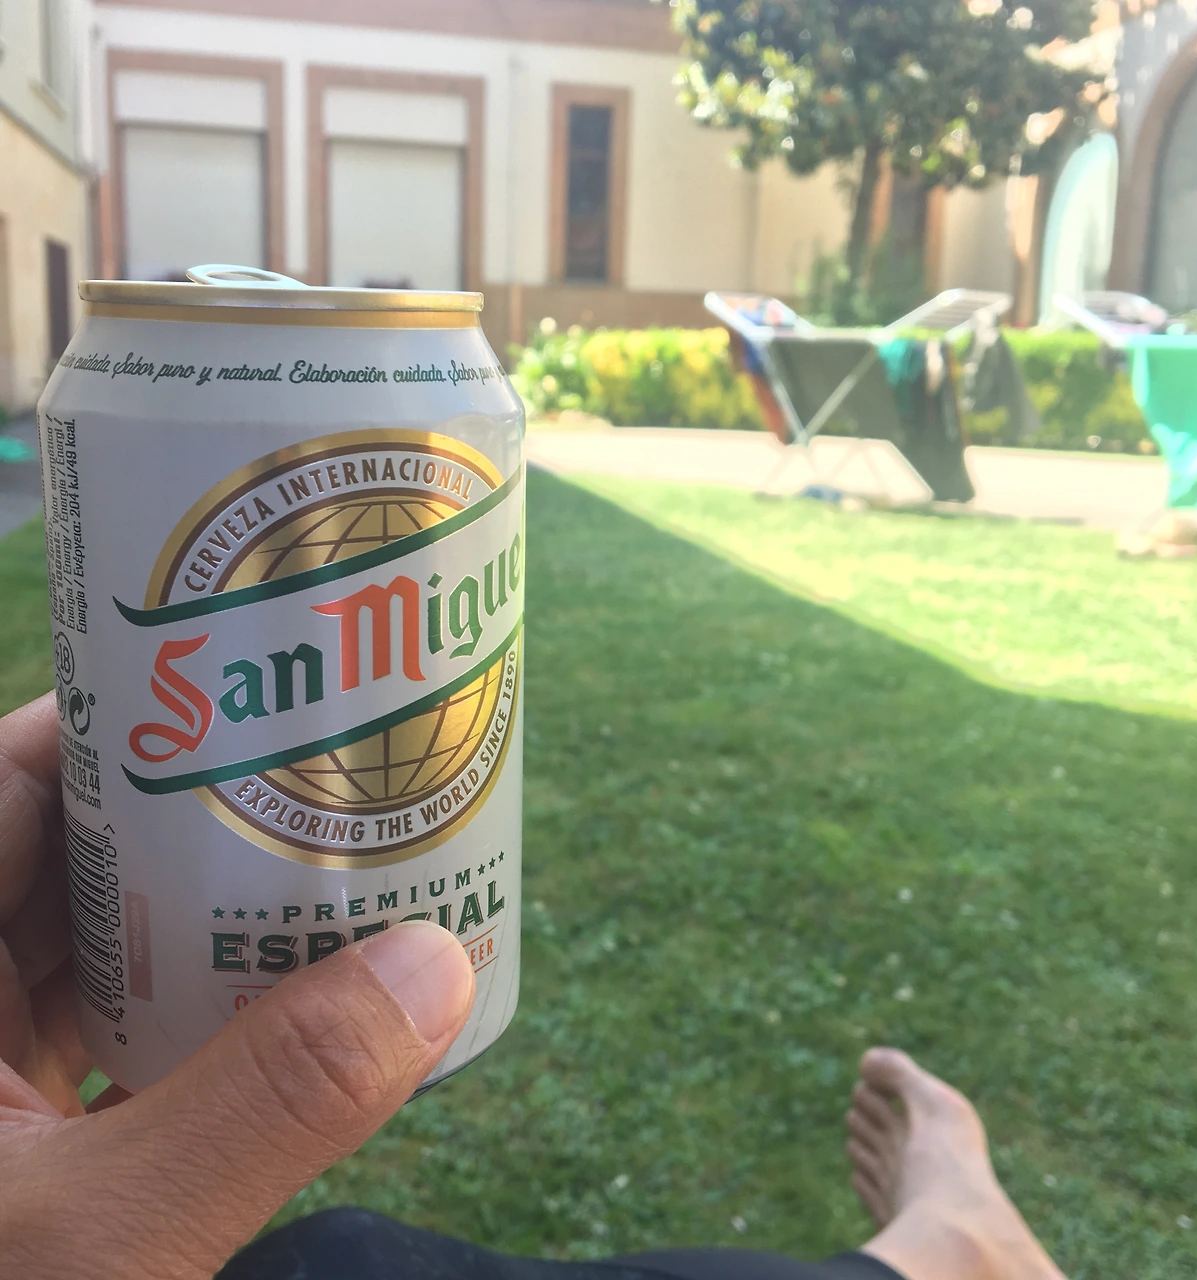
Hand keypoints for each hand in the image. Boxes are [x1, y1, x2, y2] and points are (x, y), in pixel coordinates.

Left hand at [0, 693, 475, 1278]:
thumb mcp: (96, 1246)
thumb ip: (265, 1106)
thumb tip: (440, 969)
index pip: (20, 779)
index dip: (141, 715)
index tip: (268, 683)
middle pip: (79, 852)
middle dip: (210, 818)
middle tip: (339, 780)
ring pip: (104, 943)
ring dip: (218, 922)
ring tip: (339, 880)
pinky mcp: (11, 1126)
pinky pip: (114, 1026)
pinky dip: (197, 1010)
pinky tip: (285, 1009)